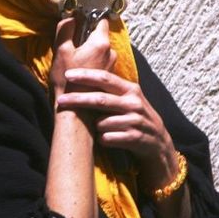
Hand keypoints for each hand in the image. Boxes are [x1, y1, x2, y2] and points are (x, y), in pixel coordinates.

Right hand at [49, 18, 115, 98]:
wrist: (76, 111)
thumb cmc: (68, 81)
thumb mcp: (61, 50)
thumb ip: (66, 29)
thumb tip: (71, 16)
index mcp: (100, 43)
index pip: (101, 20)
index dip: (89, 17)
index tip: (78, 20)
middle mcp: (111, 52)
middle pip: (98, 36)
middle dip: (85, 37)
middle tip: (70, 45)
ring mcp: (111, 65)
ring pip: (98, 49)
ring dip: (87, 51)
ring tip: (73, 61)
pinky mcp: (109, 75)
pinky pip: (99, 61)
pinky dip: (91, 62)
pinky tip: (79, 72)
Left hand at [55, 68, 178, 190]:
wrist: (158, 143)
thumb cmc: (134, 117)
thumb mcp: (127, 99)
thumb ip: (110, 88)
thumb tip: (81, 77)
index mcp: (130, 89)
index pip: (105, 78)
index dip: (86, 75)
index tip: (68, 74)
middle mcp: (134, 103)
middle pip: (100, 99)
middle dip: (78, 99)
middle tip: (60, 100)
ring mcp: (135, 121)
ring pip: (101, 123)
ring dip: (95, 127)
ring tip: (101, 129)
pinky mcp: (135, 138)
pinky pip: (107, 138)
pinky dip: (103, 139)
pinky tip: (108, 139)